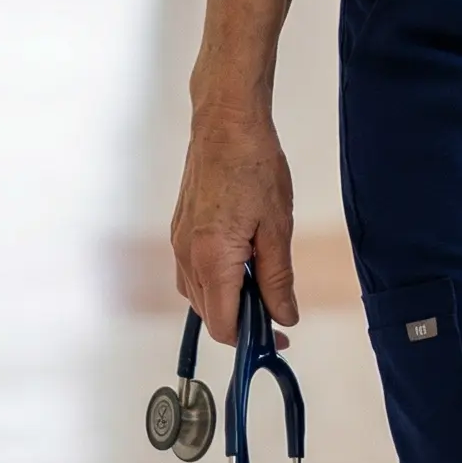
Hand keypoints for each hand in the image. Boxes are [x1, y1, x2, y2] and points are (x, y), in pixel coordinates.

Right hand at [170, 105, 298, 344]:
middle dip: (241, 320)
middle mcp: (187, 256)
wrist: (225, 122)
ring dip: (228, 300)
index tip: (277, 338)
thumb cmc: (253, 163)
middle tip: (276, 310)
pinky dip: (216, 280)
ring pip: (200, 295)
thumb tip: (283, 316)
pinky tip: (240, 262)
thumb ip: (278, 277)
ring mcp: (178, 243)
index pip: (223, 325)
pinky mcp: (179, 230)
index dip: (250, 340)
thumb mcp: (277, 225)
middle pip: (210, 314)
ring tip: (261, 281)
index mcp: (212, 259)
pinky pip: (193, 272)